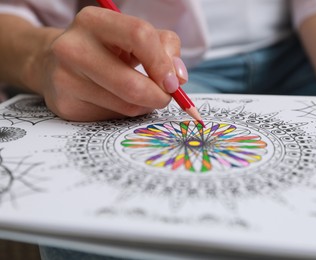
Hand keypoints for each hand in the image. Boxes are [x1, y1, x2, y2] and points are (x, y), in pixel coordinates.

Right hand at [26, 6, 186, 120]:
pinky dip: (126, 113)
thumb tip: (178, 78)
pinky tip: (117, 101)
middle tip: (165, 97)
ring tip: (140, 95)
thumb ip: (164, 48)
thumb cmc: (104, 49)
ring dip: (144, 106)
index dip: (163, 63)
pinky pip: (112, 117)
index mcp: (93, 21)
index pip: (139, 36)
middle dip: (159, 96)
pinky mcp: (65, 106)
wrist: (54, 64)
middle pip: (131, 84)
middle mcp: (72, 48)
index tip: (175, 82)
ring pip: (125, 106)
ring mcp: (65, 79)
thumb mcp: (133, 37)